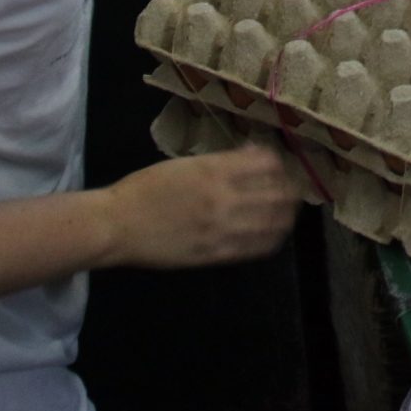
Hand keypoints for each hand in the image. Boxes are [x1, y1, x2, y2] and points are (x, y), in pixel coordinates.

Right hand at [100, 146, 298, 269]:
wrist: (117, 225)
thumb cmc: (145, 189)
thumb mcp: (183, 165)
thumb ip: (219, 164)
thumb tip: (250, 157)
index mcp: (213, 170)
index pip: (266, 163)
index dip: (278, 162)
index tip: (278, 163)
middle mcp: (224, 198)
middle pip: (276, 192)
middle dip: (290, 188)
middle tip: (293, 187)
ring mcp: (221, 228)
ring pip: (272, 222)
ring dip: (286, 215)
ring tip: (289, 211)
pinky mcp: (215, 253)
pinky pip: (254, 247)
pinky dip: (270, 239)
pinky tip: (274, 234)